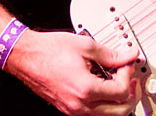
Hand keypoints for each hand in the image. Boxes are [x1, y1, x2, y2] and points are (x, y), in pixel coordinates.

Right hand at [5, 29, 138, 115]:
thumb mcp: (86, 46)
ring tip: (117, 82)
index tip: (126, 63)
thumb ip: (111, 54)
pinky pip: (93, 113)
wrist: (26, 56)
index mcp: (85, 90)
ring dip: (117, 101)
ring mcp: (72, 110)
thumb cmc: (49, 50)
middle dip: (129, 94)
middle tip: (129, 78)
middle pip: (119, 111)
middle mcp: (79, 106)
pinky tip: (102, 86)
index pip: (121, 92)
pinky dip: (103, 103)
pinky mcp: (67, 109)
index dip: (128, 75)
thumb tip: (129, 55)